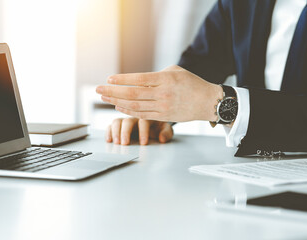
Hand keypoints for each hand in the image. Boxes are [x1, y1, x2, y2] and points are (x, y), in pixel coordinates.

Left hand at [96, 65, 222, 122]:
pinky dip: (129, 111)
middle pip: (132, 93)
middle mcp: (163, 93)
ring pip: (135, 106)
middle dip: (113, 91)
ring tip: (105, 98)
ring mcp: (163, 106)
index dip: (121, 79)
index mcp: (166, 79)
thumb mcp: (175, 71)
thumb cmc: (191, 83)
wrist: (207, 102)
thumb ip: (157, 74)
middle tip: (98, 89)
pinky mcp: (164, 116)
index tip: (109, 78)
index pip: (138, 79)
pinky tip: (119, 107)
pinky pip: (142, 115)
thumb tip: (138, 79)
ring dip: (117, 102)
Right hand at [106, 118, 172, 144]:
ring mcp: (125, 120)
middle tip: (125, 143)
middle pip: (128, 120)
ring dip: (115, 132)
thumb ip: (166, 133)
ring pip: (117, 121)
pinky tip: (109, 140)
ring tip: (117, 143)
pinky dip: (108, 132)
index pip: (143, 121)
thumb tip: (162, 138)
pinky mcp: (118, 125)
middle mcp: (134, 116)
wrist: (155, 126)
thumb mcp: (166, 130)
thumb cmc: (160, 128)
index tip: (143, 143)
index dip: (143, 132)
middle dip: (125, 132)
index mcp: (147, 116)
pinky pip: (110, 125)